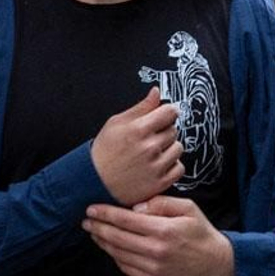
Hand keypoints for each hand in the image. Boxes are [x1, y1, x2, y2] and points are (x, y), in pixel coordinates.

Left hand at [83, 195, 234, 275]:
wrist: (216, 264)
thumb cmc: (201, 233)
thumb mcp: (188, 208)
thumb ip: (161, 203)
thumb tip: (135, 208)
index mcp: (164, 230)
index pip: (125, 220)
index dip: (105, 214)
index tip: (91, 209)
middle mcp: (157, 251)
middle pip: (117, 238)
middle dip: (98, 228)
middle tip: (86, 221)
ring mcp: (154, 269)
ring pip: (118, 254)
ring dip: (103, 243)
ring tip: (95, 233)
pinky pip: (127, 268)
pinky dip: (116, 257)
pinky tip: (111, 247)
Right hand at [90, 88, 182, 204]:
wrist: (94, 181)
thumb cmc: (103, 152)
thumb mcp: (116, 123)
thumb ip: (140, 107)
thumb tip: (156, 93)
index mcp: (138, 129)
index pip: (170, 112)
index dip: (167, 112)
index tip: (163, 115)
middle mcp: (149, 148)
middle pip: (174, 129)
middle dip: (163, 131)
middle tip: (148, 138)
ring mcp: (156, 166)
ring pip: (178, 148)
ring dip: (168, 148)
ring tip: (151, 152)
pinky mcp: (160, 182)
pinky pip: (179, 168)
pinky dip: (171, 165)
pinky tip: (157, 164)